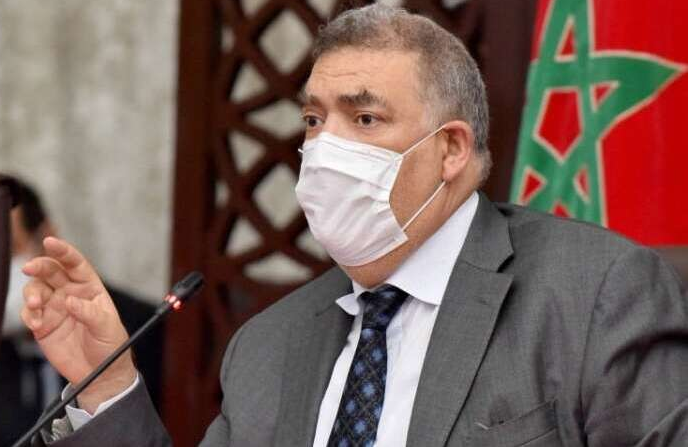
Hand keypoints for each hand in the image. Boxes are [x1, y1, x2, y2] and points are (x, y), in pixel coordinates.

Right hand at [21, 237, 136, 413]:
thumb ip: (89, 313)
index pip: (75, 264)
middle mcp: (71, 294)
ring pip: (36, 290)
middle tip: (30, 268)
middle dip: (39, 266)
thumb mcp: (107, 327)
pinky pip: (29, 313)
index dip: (63, 251)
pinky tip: (37, 325)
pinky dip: (28, 315)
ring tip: (36, 306)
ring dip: (31, 294)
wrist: (100, 373)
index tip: (49, 242)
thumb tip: (71, 301)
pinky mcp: (43, 324)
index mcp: (90, 288)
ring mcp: (55, 308)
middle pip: (51, 272)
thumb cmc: (110, 346)